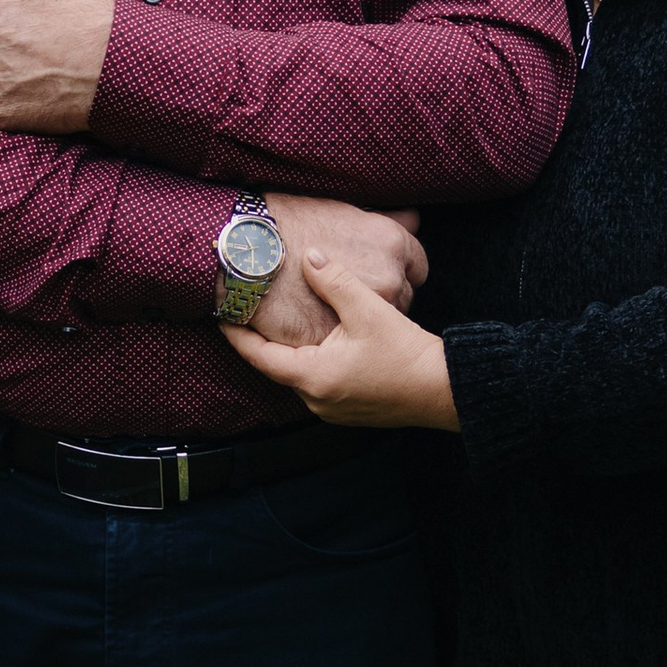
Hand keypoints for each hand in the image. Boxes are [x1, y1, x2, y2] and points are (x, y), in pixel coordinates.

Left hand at [233, 250, 460, 431]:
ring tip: (279, 322)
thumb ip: (336, 282)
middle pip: (276, 366)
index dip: (237, 333)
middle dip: (263, 338)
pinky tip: (318, 340)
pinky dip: (310, 360)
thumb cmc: (407, 354)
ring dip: (289, 349)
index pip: (259, 356)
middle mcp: (316, 400)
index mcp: (313, 377)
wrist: (444, 391)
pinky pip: (317, 382)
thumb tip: (311, 257)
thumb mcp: (369, 311)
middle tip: (250, 310)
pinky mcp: (348, 409)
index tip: (223, 312)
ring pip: (297, 374)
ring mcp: (332, 409)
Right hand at [252, 192, 426, 347]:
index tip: (382, 273)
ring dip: (361, 323)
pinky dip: (335, 339)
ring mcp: (364, 312)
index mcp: (391, 243)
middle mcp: (387, 279)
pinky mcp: (337, 337)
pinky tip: (318, 323)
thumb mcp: (345, 210)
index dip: (399, 270)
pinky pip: (344, 346)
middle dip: (381, 297)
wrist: (246, 247)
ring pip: (375, 326)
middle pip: (400, 299)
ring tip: (335, 309)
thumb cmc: (289, 221)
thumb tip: (412, 219)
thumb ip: (383, 220)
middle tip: (355, 292)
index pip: (418, 267)